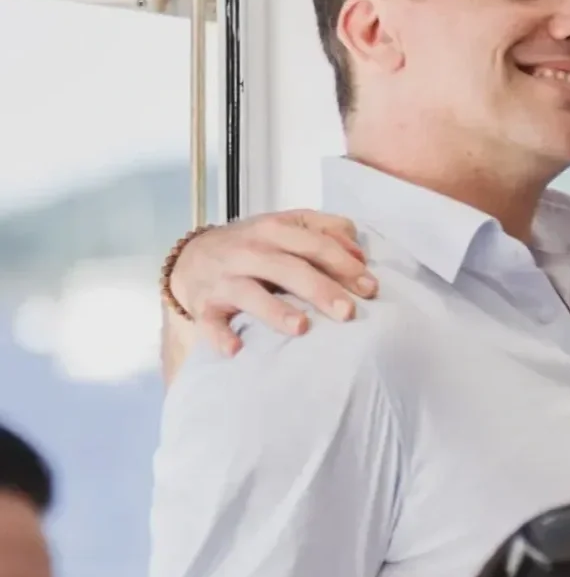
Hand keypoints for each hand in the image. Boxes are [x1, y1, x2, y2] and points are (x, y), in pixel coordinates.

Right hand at [171, 210, 376, 355]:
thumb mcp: (288, 226)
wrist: (192, 256)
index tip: (370, 287)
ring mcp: (225, 279)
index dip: (344, 265)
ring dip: (275, 311)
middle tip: (348, 312)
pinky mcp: (204, 305)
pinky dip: (220, 336)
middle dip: (320, 290)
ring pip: (251, 294)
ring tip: (301, 328)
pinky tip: (236, 349)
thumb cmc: (254, 245)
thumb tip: (359, 253)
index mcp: (275, 230)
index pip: (315, 245)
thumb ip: (326, 231)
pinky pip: (211, 323)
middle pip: (289, 269)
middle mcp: (250, 252)